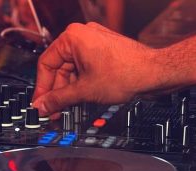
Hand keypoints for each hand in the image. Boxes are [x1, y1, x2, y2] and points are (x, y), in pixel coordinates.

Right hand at [32, 22, 168, 114]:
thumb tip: (43, 105)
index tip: (40, 104)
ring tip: (67, 108)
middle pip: (59, 67)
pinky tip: (80, 99)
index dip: (42, 88)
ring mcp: (94, 43)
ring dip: (69, 90)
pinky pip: (84, 68)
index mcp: (73, 37)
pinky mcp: (103, 52)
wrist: (155, 73)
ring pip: (72, 70)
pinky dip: (81, 84)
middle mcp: (82, 35)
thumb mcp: (85, 90)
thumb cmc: (127, 73)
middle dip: (56, 91)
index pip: (46, 64)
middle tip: (53, 110)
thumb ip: (59, 99)